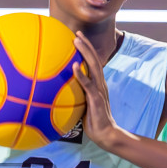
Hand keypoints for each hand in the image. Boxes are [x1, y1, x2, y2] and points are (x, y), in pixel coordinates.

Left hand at [71, 34, 121, 148]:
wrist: (105, 135)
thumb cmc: (93, 121)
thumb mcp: (83, 104)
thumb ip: (77, 95)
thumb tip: (61, 91)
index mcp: (97, 84)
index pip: (93, 63)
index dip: (87, 50)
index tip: (78, 38)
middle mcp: (100, 84)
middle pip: (94, 60)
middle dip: (86, 45)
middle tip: (77, 33)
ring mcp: (99, 91)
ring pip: (93, 67)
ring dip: (85, 53)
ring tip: (76, 41)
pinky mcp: (96, 99)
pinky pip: (88, 85)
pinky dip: (81, 75)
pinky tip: (74, 66)